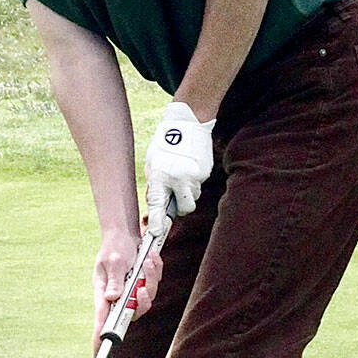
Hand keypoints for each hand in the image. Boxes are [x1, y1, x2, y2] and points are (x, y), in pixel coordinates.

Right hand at [92, 226, 162, 351]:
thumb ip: (115, 280)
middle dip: (143, 299)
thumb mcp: (114, 261)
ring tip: (148, 259)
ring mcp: (131, 289)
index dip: (102, 330)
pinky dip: (156, 270)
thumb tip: (112, 298)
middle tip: (143, 283)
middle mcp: (117, 295)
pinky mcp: (142, 283)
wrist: (124, 232)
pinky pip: (154, 284)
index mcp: (104, 292)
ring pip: (147, 297)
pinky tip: (151, 256)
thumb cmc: (114, 246)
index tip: (102, 343)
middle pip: (133, 311)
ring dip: (151, 278)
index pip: (103, 316)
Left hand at [145, 101, 215, 219]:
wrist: (187, 124)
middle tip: (175, 197)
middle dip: (180, 207)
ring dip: (187, 192)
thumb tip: (158, 203)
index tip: (155, 234)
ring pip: (193, 197)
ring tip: (181, 174)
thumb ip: (155, 184)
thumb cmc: (165, 143)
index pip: (158, 206)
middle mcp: (179, 179)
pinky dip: (193, 181)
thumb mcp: (152, 163)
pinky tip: (189, 167)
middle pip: (184, 209)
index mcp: (161, 176)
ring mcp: (195, 176)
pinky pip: (199, 185)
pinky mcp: (205, 172)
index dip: (157, 223)